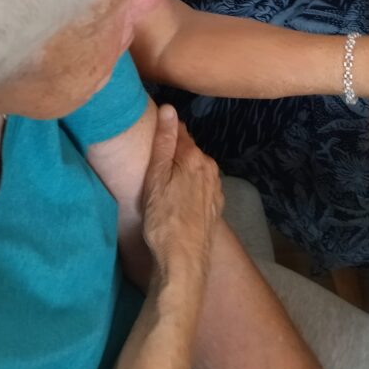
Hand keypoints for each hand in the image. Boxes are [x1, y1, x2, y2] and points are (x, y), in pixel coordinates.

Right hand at [141, 104, 223, 280]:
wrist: (183, 260)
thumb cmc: (162, 219)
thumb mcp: (156, 178)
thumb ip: (163, 142)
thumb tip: (168, 107)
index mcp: (194, 157)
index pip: (180, 132)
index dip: (166, 131)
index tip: (152, 133)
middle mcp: (210, 168)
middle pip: (189, 151)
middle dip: (176, 151)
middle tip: (155, 160)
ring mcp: (215, 188)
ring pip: (197, 169)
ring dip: (184, 169)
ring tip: (166, 180)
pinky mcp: (215, 206)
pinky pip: (201, 186)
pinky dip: (191, 186)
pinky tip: (180, 198)